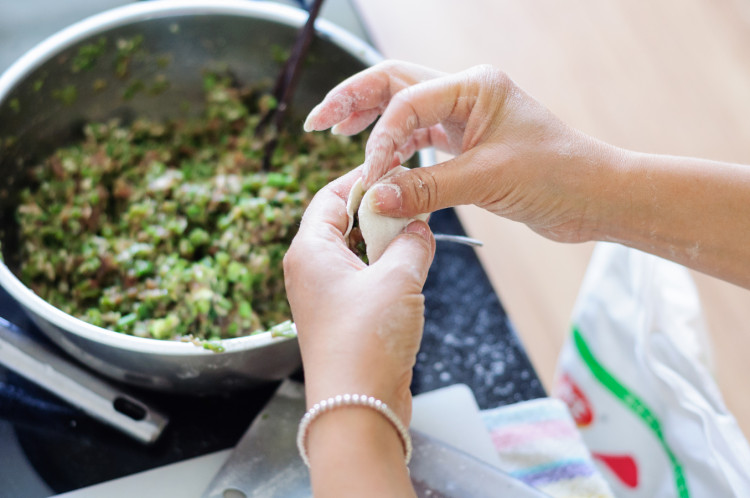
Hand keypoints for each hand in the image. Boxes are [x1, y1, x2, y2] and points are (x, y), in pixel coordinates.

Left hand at [283, 168, 434, 423]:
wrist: (357, 407)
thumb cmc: (366, 340)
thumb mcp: (398, 278)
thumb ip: (411, 242)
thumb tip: (418, 226)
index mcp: (310, 250)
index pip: (330, 197)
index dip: (362, 179)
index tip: (393, 168)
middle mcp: (310, 270)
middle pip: (342, 222)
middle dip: (378, 211)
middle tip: (412, 202)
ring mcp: (325, 296)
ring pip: (356, 252)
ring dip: (385, 242)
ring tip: (416, 235)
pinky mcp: (343, 318)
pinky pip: (364, 279)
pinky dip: (386, 268)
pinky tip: (411, 269)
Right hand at [304, 61, 624, 243]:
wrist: (594, 196)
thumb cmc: (557, 176)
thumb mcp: (487, 180)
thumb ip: (426, 188)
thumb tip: (374, 199)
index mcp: (474, 86)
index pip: (407, 101)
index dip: (381, 137)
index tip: (369, 175)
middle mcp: (467, 94)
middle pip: (395, 85)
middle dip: (354, 100)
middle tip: (319, 121)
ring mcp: (466, 117)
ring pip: (404, 108)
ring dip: (370, 118)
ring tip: (333, 129)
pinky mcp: (467, 143)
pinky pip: (420, 138)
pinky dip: (394, 146)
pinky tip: (375, 157)